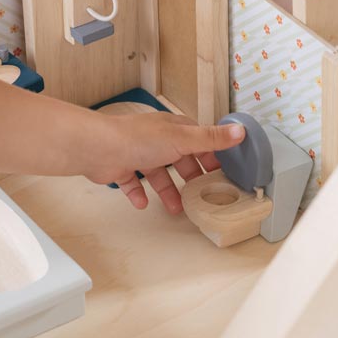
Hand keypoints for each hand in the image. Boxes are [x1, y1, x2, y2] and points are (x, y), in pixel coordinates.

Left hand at [87, 112, 245, 213]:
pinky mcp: (120, 168)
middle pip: (178, 157)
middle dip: (190, 174)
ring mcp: (136, 153)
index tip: (221, 169)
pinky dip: (139, 194)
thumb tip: (240, 131)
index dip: (210, 152)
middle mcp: (155, 139)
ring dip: (168, 191)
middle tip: (202, 192)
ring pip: (157, 174)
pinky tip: (144, 204)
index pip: (196, 138)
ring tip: (177, 208)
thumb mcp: (182, 139)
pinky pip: (133, 183)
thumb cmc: (138, 139)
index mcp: (171, 128)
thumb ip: (211, 138)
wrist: (98, 148)